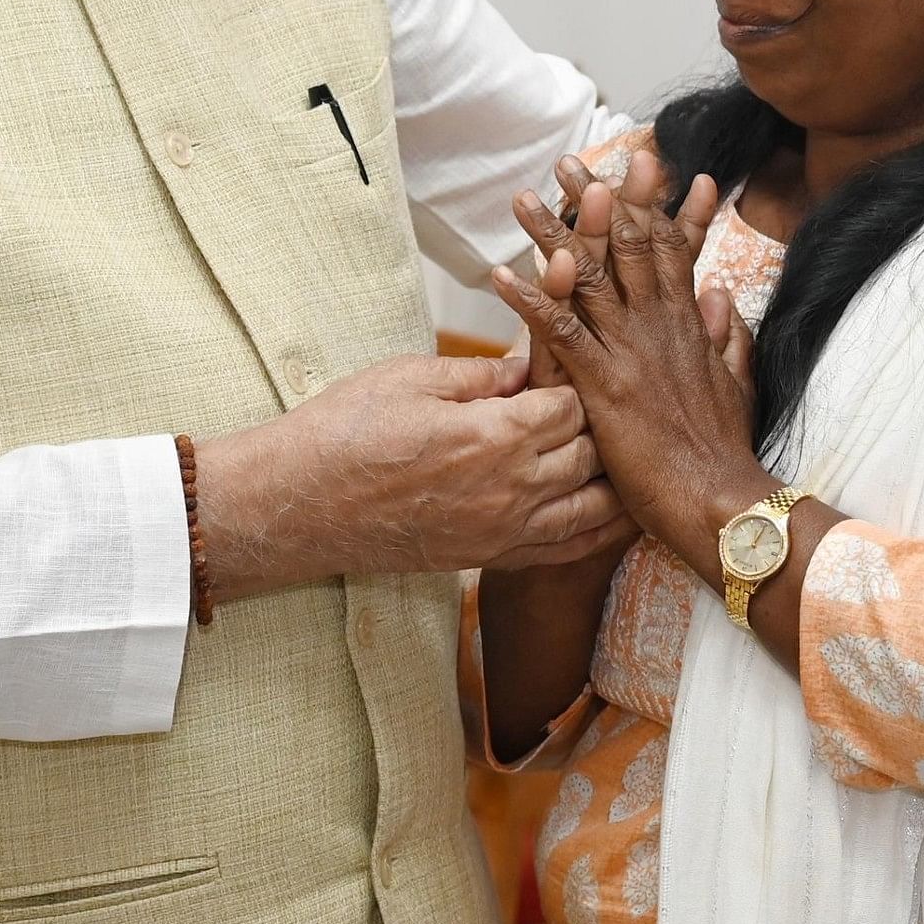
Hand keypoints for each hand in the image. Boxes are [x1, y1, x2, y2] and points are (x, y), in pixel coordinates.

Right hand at [191, 350, 622, 598]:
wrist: (297, 506)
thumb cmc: (344, 433)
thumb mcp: (412, 378)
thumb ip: (481, 373)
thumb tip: (528, 365)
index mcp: (495, 435)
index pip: (573, 404)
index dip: (575, 380)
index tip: (571, 365)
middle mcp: (512, 490)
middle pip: (593, 453)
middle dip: (599, 424)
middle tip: (599, 403)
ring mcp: (504, 532)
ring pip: (595, 506)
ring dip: (612, 478)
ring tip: (627, 454)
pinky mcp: (491, 559)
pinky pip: (569, 550)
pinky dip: (601, 531)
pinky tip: (618, 514)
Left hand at [491, 153, 772, 570]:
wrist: (719, 497)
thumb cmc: (725, 450)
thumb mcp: (738, 381)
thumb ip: (726, 334)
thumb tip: (719, 292)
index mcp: (686, 322)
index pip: (667, 247)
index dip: (649, 204)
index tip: (636, 168)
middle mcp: (658, 323)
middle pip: (625, 244)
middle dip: (599, 199)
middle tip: (570, 161)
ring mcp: (629, 349)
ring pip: (586, 276)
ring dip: (552, 234)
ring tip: (524, 199)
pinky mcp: (602, 383)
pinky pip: (558, 332)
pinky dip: (529, 300)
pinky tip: (500, 276)